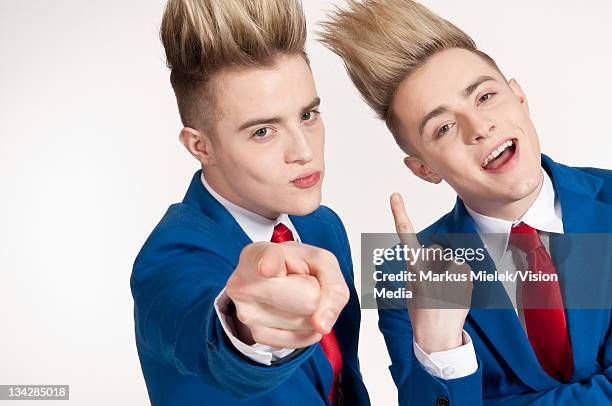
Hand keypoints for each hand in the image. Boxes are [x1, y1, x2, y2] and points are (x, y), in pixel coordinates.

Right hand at [225, 241, 349, 348]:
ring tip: (292, 295)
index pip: (266, 261)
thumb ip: (333, 287)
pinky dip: (305, 329)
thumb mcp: (322, 262)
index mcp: (258, 255)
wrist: (273, 277)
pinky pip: (301, 339)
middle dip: (316, 295)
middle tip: (298, 283)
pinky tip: (291, 312)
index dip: (269, 264)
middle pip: (309, 301)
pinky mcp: (256, 335)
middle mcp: (245, 284)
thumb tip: (322, 325)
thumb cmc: (295, 264)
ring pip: (308, 324)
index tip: (268, 267)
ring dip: (310, 313)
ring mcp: (247, 313)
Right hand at [390, 192, 471, 352]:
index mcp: (414, 267)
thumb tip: (433, 257)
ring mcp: (450, 270)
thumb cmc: (421, 311)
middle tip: (434, 285)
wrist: (437, 335)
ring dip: (449, 272)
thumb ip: (418, 267)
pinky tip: (455, 295)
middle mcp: (432, 266)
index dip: (400, 214)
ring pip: (450, 261)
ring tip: (446, 292)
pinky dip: (461, 280)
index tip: (395, 195)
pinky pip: (463, 270)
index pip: (405, 235)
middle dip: (436, 262)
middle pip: (436, 250)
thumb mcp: (411, 287)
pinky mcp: (466, 277)